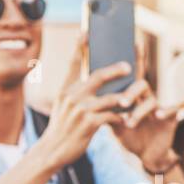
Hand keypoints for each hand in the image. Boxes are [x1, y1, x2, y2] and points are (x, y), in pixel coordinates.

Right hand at [36, 34, 131, 171]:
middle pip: (98, 76)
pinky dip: (120, 118)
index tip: (86, 31)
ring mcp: (80, 110)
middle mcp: (72, 96)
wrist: (51, 151)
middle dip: (115, 70)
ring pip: (109, 98)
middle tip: (129, 66)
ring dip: (124, 97)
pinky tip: (125, 120)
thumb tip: (92, 83)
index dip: (80, 47)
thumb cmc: (61, 129)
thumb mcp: (63, 107)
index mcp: (65, 90)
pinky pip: (111, 117)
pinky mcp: (89, 124)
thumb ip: (75, 95)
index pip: (74, 64)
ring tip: (132, 97)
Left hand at [113, 79, 179, 171]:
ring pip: (152, 101)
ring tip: (130, 123)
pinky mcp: (172, 117)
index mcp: (135, 99)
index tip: (107, 96)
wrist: (148, 157)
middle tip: (121, 103)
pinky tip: (157, 116)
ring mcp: (161, 107)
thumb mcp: (117, 129)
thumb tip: (89, 108)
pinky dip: (165, 111)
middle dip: (131, 93)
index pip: (128, 85)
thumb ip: (107, 117)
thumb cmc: (132, 139)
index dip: (119, 88)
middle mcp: (148, 99)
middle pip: (142, 85)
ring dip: (140, 111)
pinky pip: (173, 109)